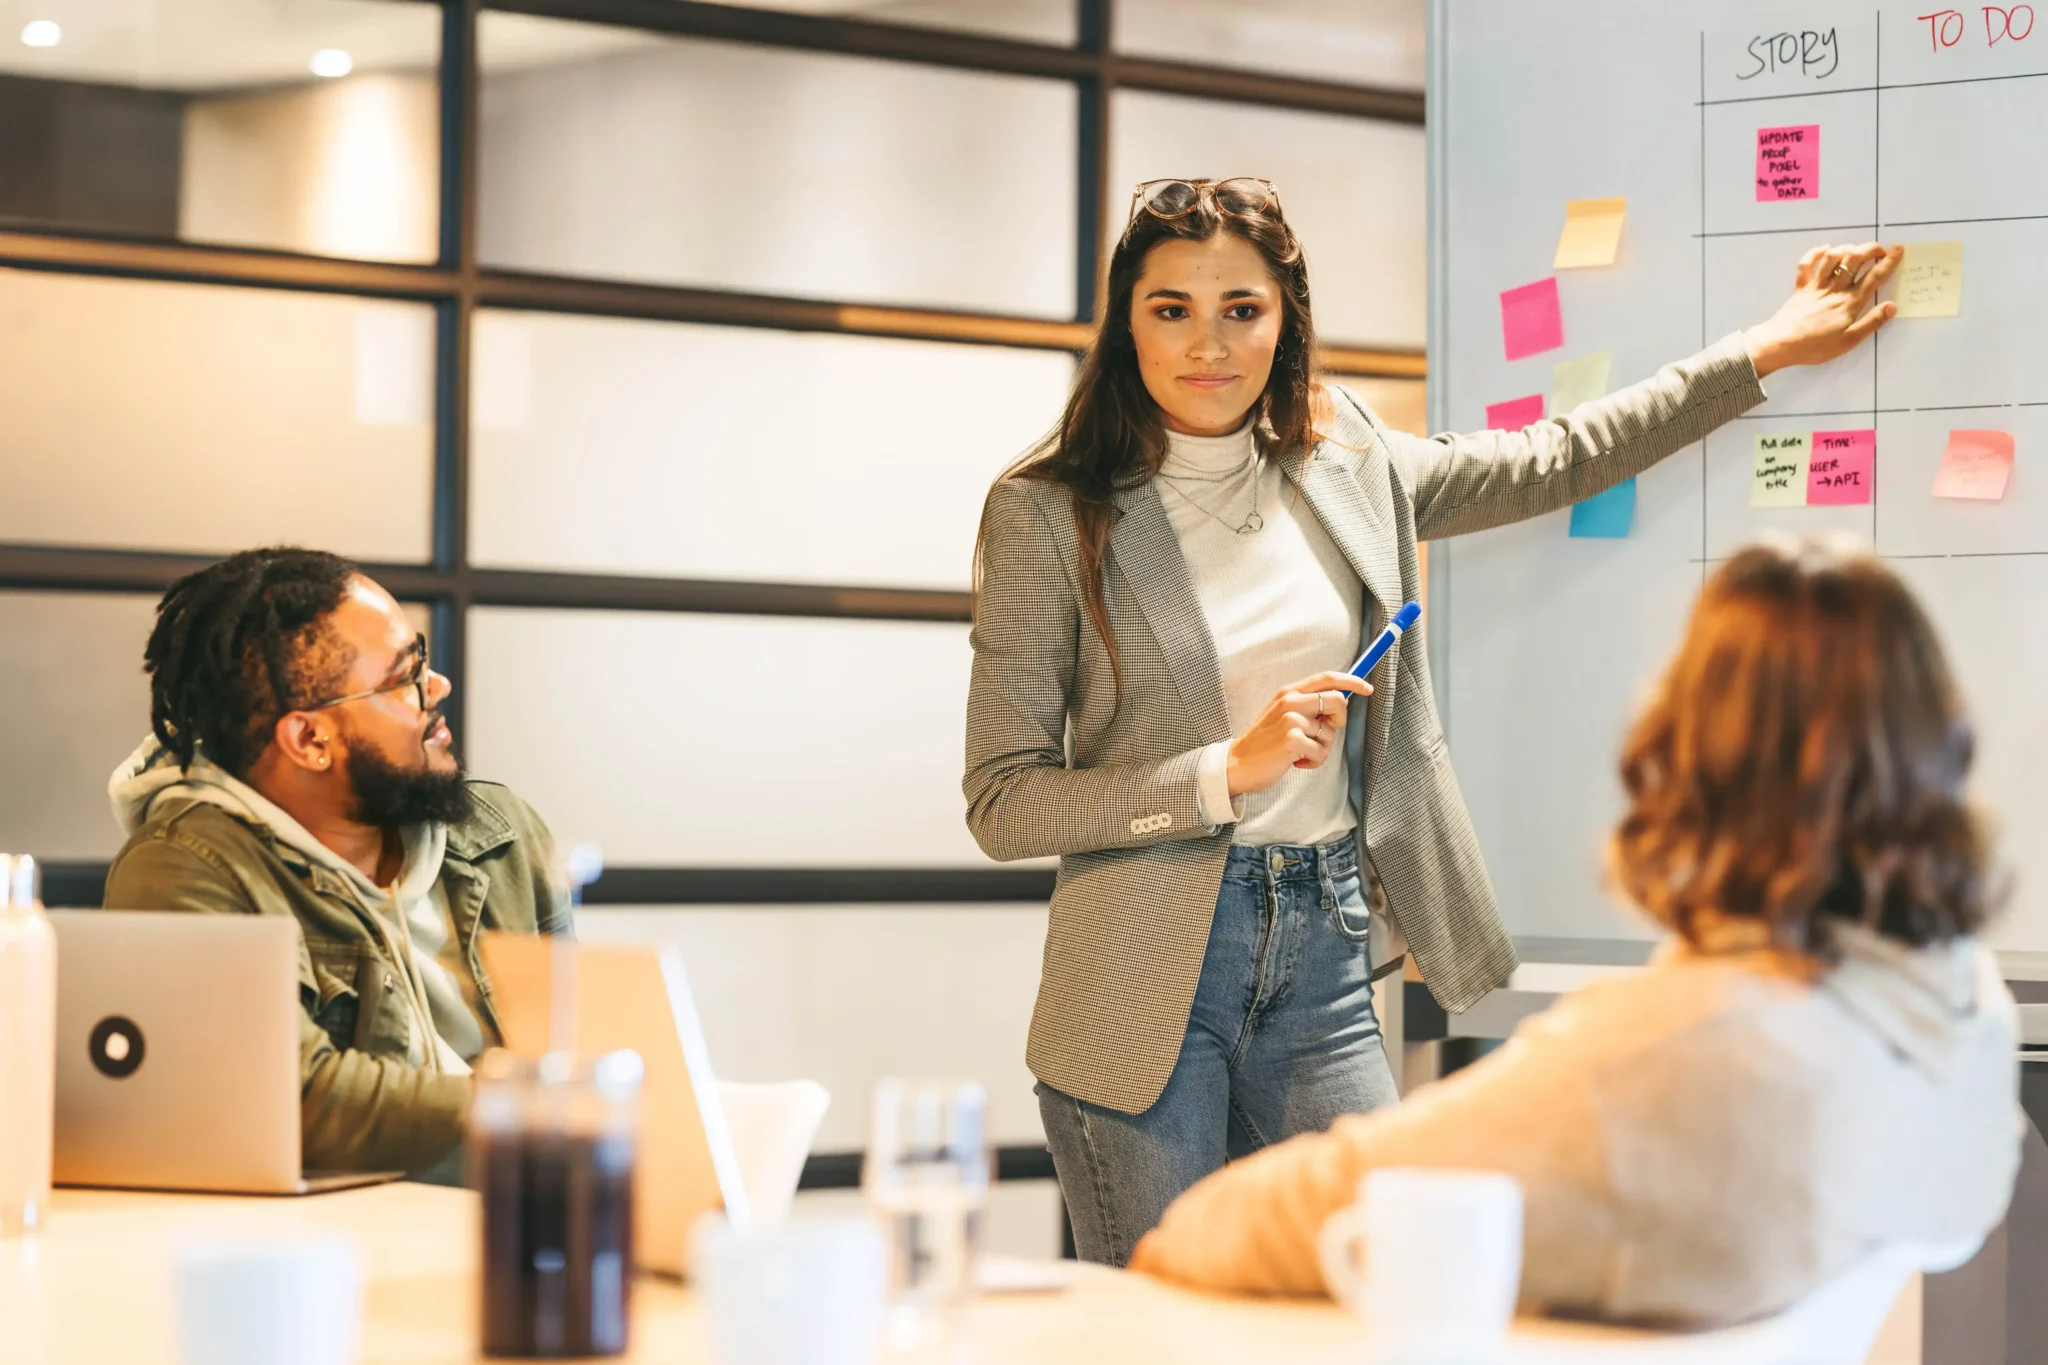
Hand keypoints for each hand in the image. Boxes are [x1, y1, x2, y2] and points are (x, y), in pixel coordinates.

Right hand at [1226, 672, 1371, 797]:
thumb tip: (1339, 702)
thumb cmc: (1265, 743)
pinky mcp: (1292, 740)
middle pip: (1338, 700)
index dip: (1352, 681)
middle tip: (1323, 733)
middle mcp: (1290, 701)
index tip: (1368, 688)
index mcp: (1289, 692)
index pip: (1327, 678)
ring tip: (1300, 752)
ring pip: (1331, 733)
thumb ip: (1307, 706)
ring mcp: (1291, 720)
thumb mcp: (1283, 715)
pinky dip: (1313, 762)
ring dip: (1321, 748)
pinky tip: (1295, 762)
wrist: (1238, 764)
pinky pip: (1322, 752)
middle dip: (1340, 720)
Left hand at [1742, 242, 1901, 376]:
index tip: (1898, 249)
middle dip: (1870, 249)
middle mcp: (1834, 289)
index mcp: (1849, 302)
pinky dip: (1815, 253)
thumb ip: (1871, 322)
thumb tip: (1892, 306)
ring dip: (1846, 248)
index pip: (1874, 277)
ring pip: (1832, 258)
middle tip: (1879, 249)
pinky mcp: (1800, 288)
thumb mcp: (1849, 341)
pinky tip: (1824, 249)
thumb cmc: (1815, 347)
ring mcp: (1815, 286)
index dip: (1889, 262)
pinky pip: (1806, 265)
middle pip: (1854, 260)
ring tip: (1855, 250)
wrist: (1779, 344)